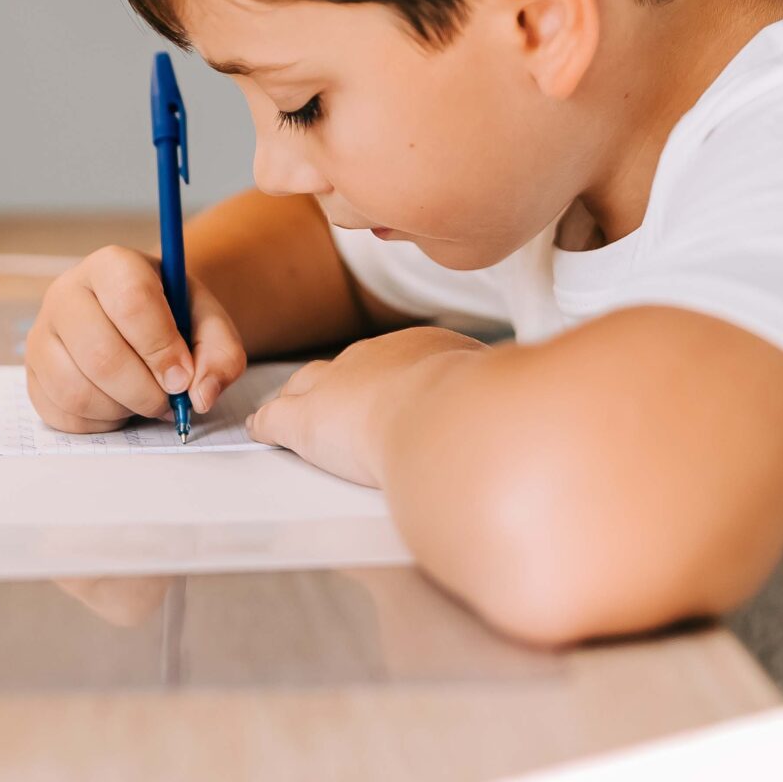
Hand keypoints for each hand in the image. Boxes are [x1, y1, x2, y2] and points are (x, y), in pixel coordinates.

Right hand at [26, 245, 246, 431]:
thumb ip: (220, 353)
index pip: (132, 302)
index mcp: (112, 265)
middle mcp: (66, 293)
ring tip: (145, 399)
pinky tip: (119, 404)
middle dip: (145, 391)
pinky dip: (99, 421)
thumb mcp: (208, 322)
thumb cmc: (172, 317)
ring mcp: (41, 335)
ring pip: (76, 389)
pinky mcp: (32, 374)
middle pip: (101, 354)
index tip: (183, 377)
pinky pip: (61, 413)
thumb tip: (201, 396)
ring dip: (123, 409)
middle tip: (169, 400)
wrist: (136, 320)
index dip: (162, 348)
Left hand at [247, 326, 486, 486]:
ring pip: (305, 386)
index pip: (393, 360)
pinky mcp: (302, 422)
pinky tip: (257, 432)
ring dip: (300, 401)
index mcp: (419, 349)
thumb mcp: (494, 388)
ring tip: (292, 411)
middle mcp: (372, 358)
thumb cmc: (476, 409)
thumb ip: (498, 388)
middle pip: (346, 368)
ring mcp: (334, 386)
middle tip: (340, 405)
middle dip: (342, 386)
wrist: (442, 418)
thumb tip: (524, 390)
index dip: (389, 380)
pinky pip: (274, 419)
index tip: (393, 392)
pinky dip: (265, 427)